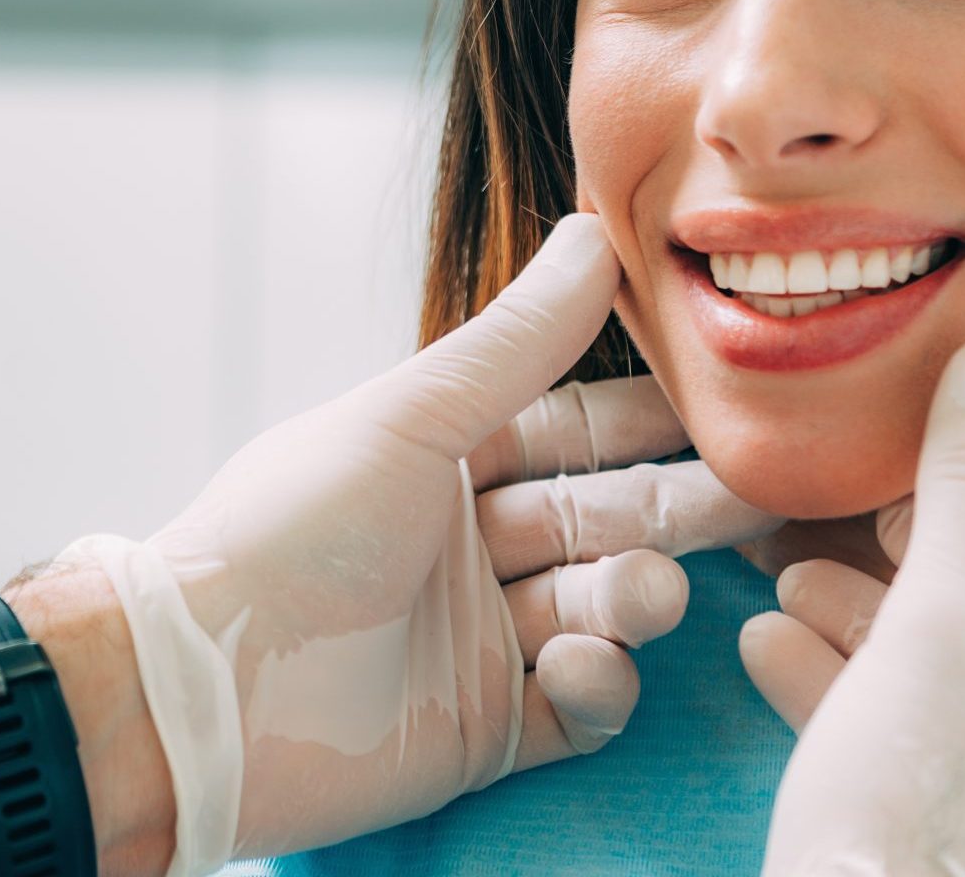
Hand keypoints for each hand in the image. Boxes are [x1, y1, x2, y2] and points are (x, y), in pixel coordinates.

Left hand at [62, 214, 777, 872]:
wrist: (204, 689)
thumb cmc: (284, 533)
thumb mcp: (406, 420)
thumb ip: (515, 343)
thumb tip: (597, 233)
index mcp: (436, 461)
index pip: (569, 430)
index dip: (647, 419)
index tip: (730, 402)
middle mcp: (461, 546)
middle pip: (600, 519)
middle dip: (676, 510)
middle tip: (760, 498)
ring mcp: (476, 641)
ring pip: (599, 609)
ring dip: (635, 598)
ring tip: (642, 595)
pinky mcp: (483, 730)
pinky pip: (577, 705)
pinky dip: (598, 685)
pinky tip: (582, 667)